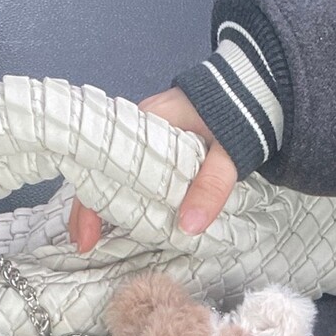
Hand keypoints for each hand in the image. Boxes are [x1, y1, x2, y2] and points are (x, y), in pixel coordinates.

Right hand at [67, 87, 237, 252]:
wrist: (249, 90)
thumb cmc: (234, 113)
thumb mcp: (227, 151)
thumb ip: (212, 186)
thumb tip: (189, 226)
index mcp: (145, 126)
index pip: (102, 166)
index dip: (88, 203)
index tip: (87, 237)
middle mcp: (137, 132)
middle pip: (100, 173)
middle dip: (89, 211)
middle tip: (86, 245)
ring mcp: (145, 141)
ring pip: (114, 176)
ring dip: (105, 206)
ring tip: (98, 240)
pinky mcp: (158, 150)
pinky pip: (133, 176)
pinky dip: (125, 198)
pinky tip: (123, 220)